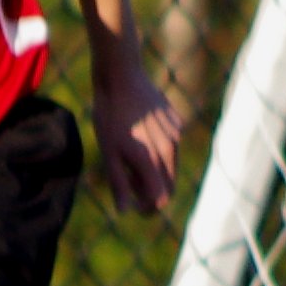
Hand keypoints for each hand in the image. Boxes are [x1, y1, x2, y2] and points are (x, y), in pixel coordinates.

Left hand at [92, 68, 182, 214]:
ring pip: (171, 166)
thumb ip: (118, 183)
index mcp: (152, 159)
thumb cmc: (109, 114)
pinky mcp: (177, 121)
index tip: (131, 205)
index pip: (160, 199)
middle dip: (151, 192)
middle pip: (169, 185)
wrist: (121, 75)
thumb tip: (124, 211)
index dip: (146, 208)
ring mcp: (176, 134)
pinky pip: (171, 146)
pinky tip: (140, 136)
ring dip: (155, 172)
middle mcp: (170, 148)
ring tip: (130, 157)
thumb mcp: (108, 151)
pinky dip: (159, 152)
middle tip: (128, 181)